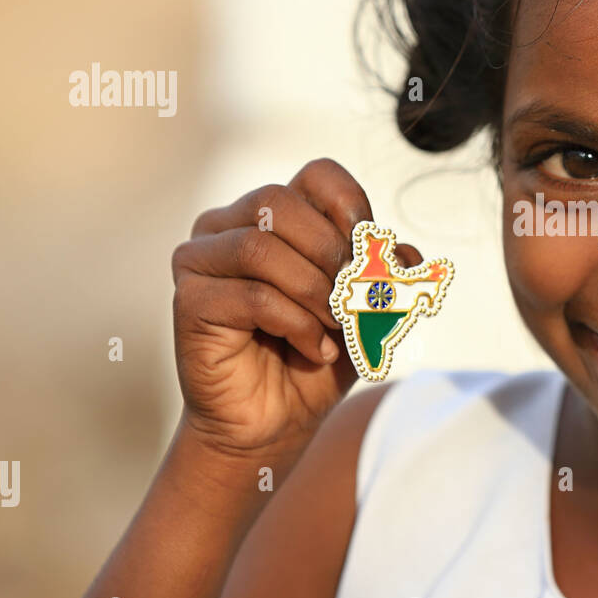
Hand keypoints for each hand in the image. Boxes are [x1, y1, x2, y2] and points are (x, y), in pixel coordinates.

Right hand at [170, 158, 419, 456]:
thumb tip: (407, 252)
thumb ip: (389, 275)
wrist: (277, 422)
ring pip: (261, 248)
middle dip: (330, 252)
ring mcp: (201, 259)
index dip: (352, 208)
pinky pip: (252, 296)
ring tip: (335, 327)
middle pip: (279, 202)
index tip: (371, 256)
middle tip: (352, 299)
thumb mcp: (368, 310)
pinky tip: (314, 349)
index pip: (317, 175)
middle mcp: (230, 224)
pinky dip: (297, 325)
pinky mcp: (190, 300)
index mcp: (276, 214)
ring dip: (314, 292)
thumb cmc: (318, 357)